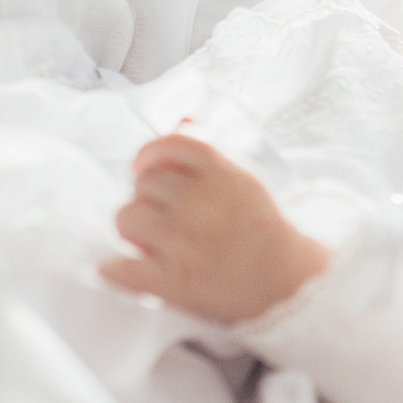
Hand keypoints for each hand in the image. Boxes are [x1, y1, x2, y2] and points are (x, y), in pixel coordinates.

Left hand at [99, 134, 329, 324]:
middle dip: (148, 196)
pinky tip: (122, 268)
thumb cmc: (260, 230)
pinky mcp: (173, 282)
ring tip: (153, 240)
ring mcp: (186, 243)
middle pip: (143, 182)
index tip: (144, 167)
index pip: (168, 145)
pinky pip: (121, 269)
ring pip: (126, 218)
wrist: (287, 283)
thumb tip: (180, 119)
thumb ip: (211, 149)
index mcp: (224, 174)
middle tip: (163, 213)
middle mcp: (203, 204)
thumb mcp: (245, 180)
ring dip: (135, 229)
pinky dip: (115, 270)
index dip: (149, 153)